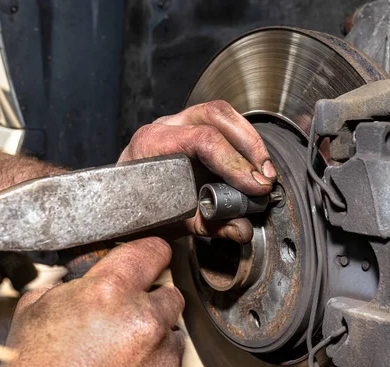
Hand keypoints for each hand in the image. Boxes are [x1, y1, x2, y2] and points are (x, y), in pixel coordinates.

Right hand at [0, 238, 187, 366]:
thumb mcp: (38, 309)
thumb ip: (76, 282)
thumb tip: (97, 271)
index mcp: (112, 291)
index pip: (154, 251)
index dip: (150, 255)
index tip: (151, 261)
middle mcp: (145, 320)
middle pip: (170, 296)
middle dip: (151, 306)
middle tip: (124, 324)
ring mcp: (164, 357)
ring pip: (173, 335)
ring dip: (155, 342)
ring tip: (121, 359)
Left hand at [118, 101, 276, 243]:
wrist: (123, 200)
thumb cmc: (143, 208)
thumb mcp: (175, 222)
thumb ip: (209, 225)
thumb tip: (243, 229)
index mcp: (153, 143)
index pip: (203, 140)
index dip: (235, 163)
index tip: (256, 186)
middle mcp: (165, 126)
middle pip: (215, 115)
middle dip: (249, 144)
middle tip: (266, 176)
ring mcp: (177, 121)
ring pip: (221, 113)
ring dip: (250, 140)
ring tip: (265, 170)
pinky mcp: (191, 125)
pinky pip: (222, 122)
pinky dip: (243, 141)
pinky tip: (255, 163)